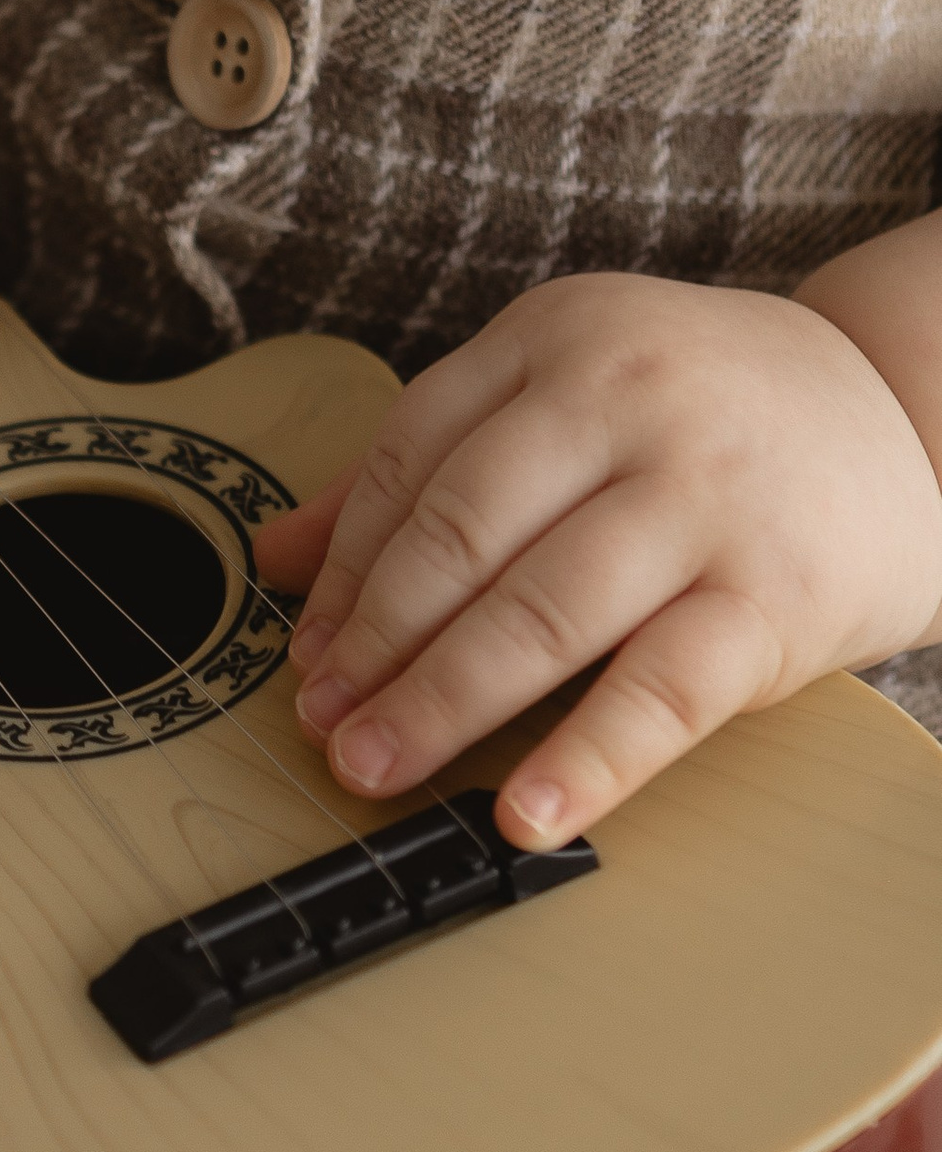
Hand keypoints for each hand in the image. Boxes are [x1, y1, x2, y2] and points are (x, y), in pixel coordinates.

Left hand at [248, 276, 941, 845]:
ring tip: (378, 768)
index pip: (413, 462)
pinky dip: (587, 758)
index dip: (344, 573)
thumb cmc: (709, 421)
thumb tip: (273, 558)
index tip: (303, 656)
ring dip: (442, 704)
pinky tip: (525, 812)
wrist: (911, 416)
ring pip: (542, 613)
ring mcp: (703, 496)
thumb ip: (425, 467)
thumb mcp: (568, 397)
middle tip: (322, 728)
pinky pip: (662, 690)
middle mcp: (627, 401)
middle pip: (462, 538)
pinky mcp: (774, 594)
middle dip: (375, 646)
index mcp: (558, 339)